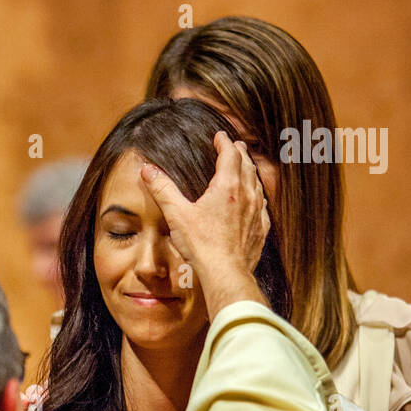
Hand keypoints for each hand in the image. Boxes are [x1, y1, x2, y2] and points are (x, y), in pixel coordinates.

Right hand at [140, 131, 268, 316]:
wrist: (225, 274)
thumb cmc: (201, 245)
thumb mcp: (177, 214)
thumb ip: (163, 190)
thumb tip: (148, 170)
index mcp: (227, 188)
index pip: (230, 155)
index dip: (224, 143)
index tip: (220, 136)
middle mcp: (247, 196)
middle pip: (247, 166)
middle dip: (240, 153)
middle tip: (234, 146)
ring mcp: (257, 213)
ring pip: (257, 184)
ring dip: (250, 173)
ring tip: (245, 168)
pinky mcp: (260, 230)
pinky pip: (262, 206)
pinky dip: (257, 197)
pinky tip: (255, 201)